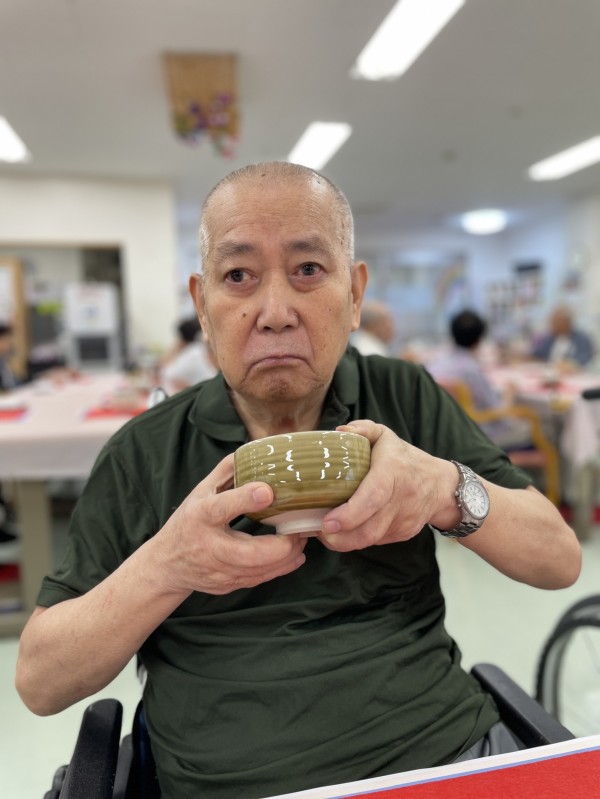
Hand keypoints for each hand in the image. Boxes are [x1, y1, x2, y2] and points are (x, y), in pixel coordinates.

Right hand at [154, 454, 306, 594]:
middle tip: (300, 528)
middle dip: (283, 544)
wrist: (168, 564)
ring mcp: (218, 571)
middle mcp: (209, 546)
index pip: (221, 508)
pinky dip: (282, 568)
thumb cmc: (188, 521)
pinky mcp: (227, 585)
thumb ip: (226, 471)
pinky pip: (260, 579)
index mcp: (200, 517)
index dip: (245, 500)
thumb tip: (253, 451)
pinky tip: (295, 554)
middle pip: (250, 553)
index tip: (268, 492)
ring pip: (260, 570)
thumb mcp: (200, 491)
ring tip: (302, 538)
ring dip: (288, 555)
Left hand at [316, 420, 455, 550]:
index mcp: (393, 471)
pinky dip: (357, 539)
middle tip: (317, 531)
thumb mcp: (386, 436)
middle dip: (340, 538)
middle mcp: (401, 499)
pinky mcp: (403, 533)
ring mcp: (403, 520)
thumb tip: (340, 431)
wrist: (441, 485)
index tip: (327, 522)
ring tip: (324, 533)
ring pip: (370, 540)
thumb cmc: (405, 458)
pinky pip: (376, 541)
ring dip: (344, 542)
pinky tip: (345, 531)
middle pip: (369, 529)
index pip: (372, 497)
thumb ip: (363, 429)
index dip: (349, 514)